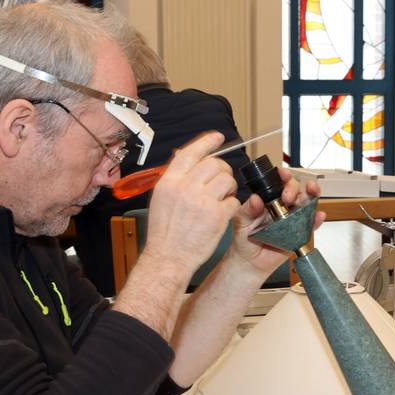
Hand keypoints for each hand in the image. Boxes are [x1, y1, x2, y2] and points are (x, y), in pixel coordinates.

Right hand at [142, 132, 240, 274]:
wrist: (168, 257)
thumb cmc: (165, 232)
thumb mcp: (162, 198)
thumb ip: (175, 179)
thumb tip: (188, 159)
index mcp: (170, 182)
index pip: (191, 152)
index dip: (207, 142)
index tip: (217, 137)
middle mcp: (185, 188)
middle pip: (214, 164)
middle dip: (222, 170)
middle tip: (222, 181)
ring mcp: (202, 201)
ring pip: (227, 180)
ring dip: (229, 188)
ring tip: (222, 198)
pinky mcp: (217, 216)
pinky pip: (233, 201)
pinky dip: (231, 205)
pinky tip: (223, 213)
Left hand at [229, 168, 324, 277]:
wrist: (250, 261)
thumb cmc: (244, 239)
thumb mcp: (241, 221)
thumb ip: (247, 209)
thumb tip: (255, 199)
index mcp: (269, 199)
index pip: (279, 182)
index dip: (283, 176)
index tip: (283, 175)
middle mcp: (283, 206)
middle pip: (296, 189)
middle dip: (294, 188)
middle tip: (287, 197)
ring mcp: (293, 218)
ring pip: (307, 202)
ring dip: (312, 195)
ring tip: (312, 192)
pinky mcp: (300, 232)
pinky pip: (311, 224)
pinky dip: (316, 219)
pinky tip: (318, 215)